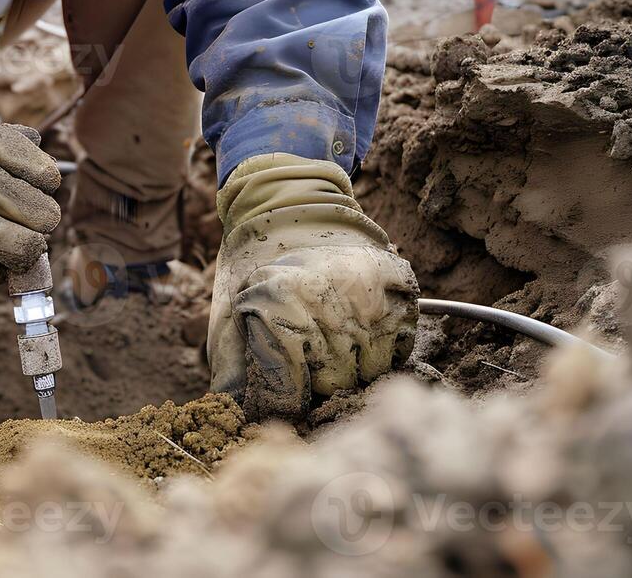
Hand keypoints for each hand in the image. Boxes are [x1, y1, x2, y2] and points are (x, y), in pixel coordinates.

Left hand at [208, 153, 418, 421]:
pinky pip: (400, 349)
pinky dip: (384, 348)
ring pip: (370, 374)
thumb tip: (245, 421)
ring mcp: (371, 300)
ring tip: (333, 335)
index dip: (280, 400)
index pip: (286, 396)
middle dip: (317, 381)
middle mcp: (329, 307)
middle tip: (307, 351)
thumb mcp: (230, 315)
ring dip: (353, 366)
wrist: (293, 210)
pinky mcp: (401, 293)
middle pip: (332, 389)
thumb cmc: (256, 270)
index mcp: (279, 312)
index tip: (280, 393)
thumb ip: (235, 373)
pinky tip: (361, 327)